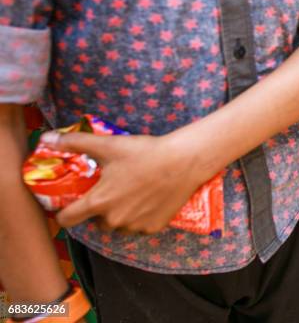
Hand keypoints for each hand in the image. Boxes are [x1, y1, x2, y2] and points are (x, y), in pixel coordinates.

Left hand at [41, 131, 209, 232]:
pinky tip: (147, 199)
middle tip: (110, 188)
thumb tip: (46, 138)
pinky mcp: (153, 227)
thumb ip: (75, 143)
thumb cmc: (145, 153)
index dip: (64, 212)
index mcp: (99, 202)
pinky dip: (139, 216)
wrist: (183, 162)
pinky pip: (138, 226)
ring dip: (119, 213)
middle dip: (99, 208)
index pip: (68, 219)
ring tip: (131, 192)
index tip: (69, 203)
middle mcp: (114, 219)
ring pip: (118, 224)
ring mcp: (135, 226)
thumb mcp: (108, 145)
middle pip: (95, 221)